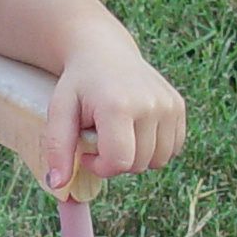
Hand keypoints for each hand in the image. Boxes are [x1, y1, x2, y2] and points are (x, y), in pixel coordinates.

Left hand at [44, 36, 184, 190]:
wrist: (104, 51)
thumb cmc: (78, 84)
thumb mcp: (60, 111)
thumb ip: (57, 148)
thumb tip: (58, 184)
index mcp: (119, 106)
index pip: (119, 163)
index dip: (100, 166)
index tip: (86, 151)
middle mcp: (150, 105)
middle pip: (138, 165)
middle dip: (115, 161)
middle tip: (100, 137)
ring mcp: (169, 104)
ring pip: (157, 161)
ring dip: (135, 156)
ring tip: (118, 132)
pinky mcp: (179, 106)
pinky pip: (172, 148)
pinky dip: (153, 148)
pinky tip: (135, 130)